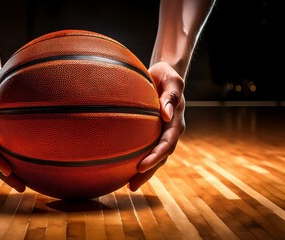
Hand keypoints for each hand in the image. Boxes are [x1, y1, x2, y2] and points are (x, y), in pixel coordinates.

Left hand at [129, 62, 185, 190]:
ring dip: (142, 171)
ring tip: (128, 184)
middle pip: (160, 157)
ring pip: (152, 155)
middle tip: (132, 185)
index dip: (155, 157)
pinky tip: (121, 165)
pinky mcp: (151, 131)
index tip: (141, 166)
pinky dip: (135, 157)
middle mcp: (169, 131)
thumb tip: (166, 113)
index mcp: (175, 123)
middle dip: (148, 172)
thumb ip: (170, 95)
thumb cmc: (167, 75)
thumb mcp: (172, 81)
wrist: (163, 73)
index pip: (167, 144)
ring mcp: (160, 132)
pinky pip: (143, 146)